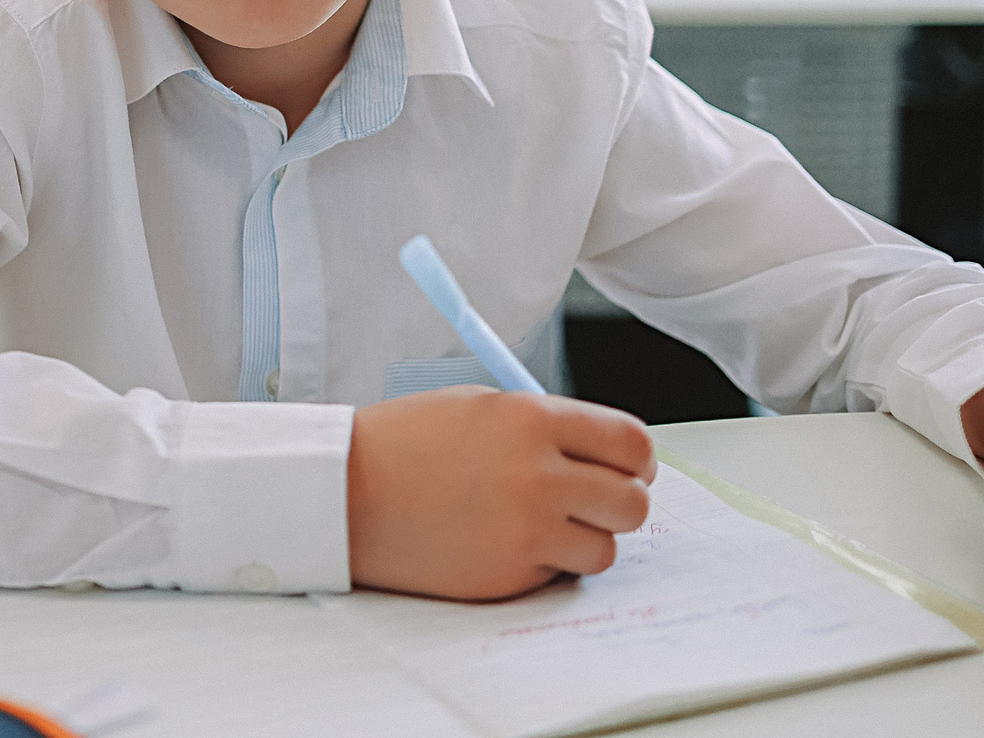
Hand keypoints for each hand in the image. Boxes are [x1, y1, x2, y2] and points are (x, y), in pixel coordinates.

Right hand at [348, 388, 654, 599]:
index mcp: (533, 421)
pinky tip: (499, 541)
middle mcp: (539, 476)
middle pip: (634, 503)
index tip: (631, 468)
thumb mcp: (480, 407)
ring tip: (540, 524)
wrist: (345, 493)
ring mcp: (525, 532)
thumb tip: (605, 453)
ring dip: (583, 539)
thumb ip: (546, 425)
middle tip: (594, 502)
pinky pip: (556, 575)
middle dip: (621, 503)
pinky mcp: (507, 576)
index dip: (638, 460)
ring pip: (604, 549)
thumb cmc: (406, 443)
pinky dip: (540, 564)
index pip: (632, 443)